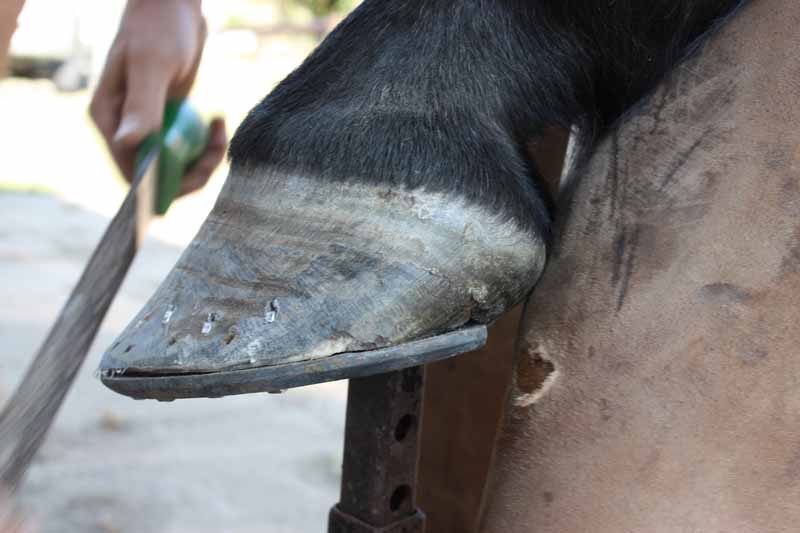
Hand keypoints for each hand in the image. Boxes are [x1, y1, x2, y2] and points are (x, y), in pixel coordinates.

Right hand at [90, 0, 225, 194]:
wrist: (175, 5)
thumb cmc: (160, 26)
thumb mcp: (153, 64)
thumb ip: (141, 105)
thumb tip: (127, 143)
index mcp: (108, 119)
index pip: (132, 173)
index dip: (164, 184)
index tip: (198, 170)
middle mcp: (123, 129)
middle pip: (157, 177)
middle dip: (192, 172)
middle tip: (218, 145)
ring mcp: (147, 127)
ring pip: (177, 167)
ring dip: (205, 158)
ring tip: (219, 128)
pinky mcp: (168, 123)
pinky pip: (188, 150)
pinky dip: (207, 144)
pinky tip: (218, 120)